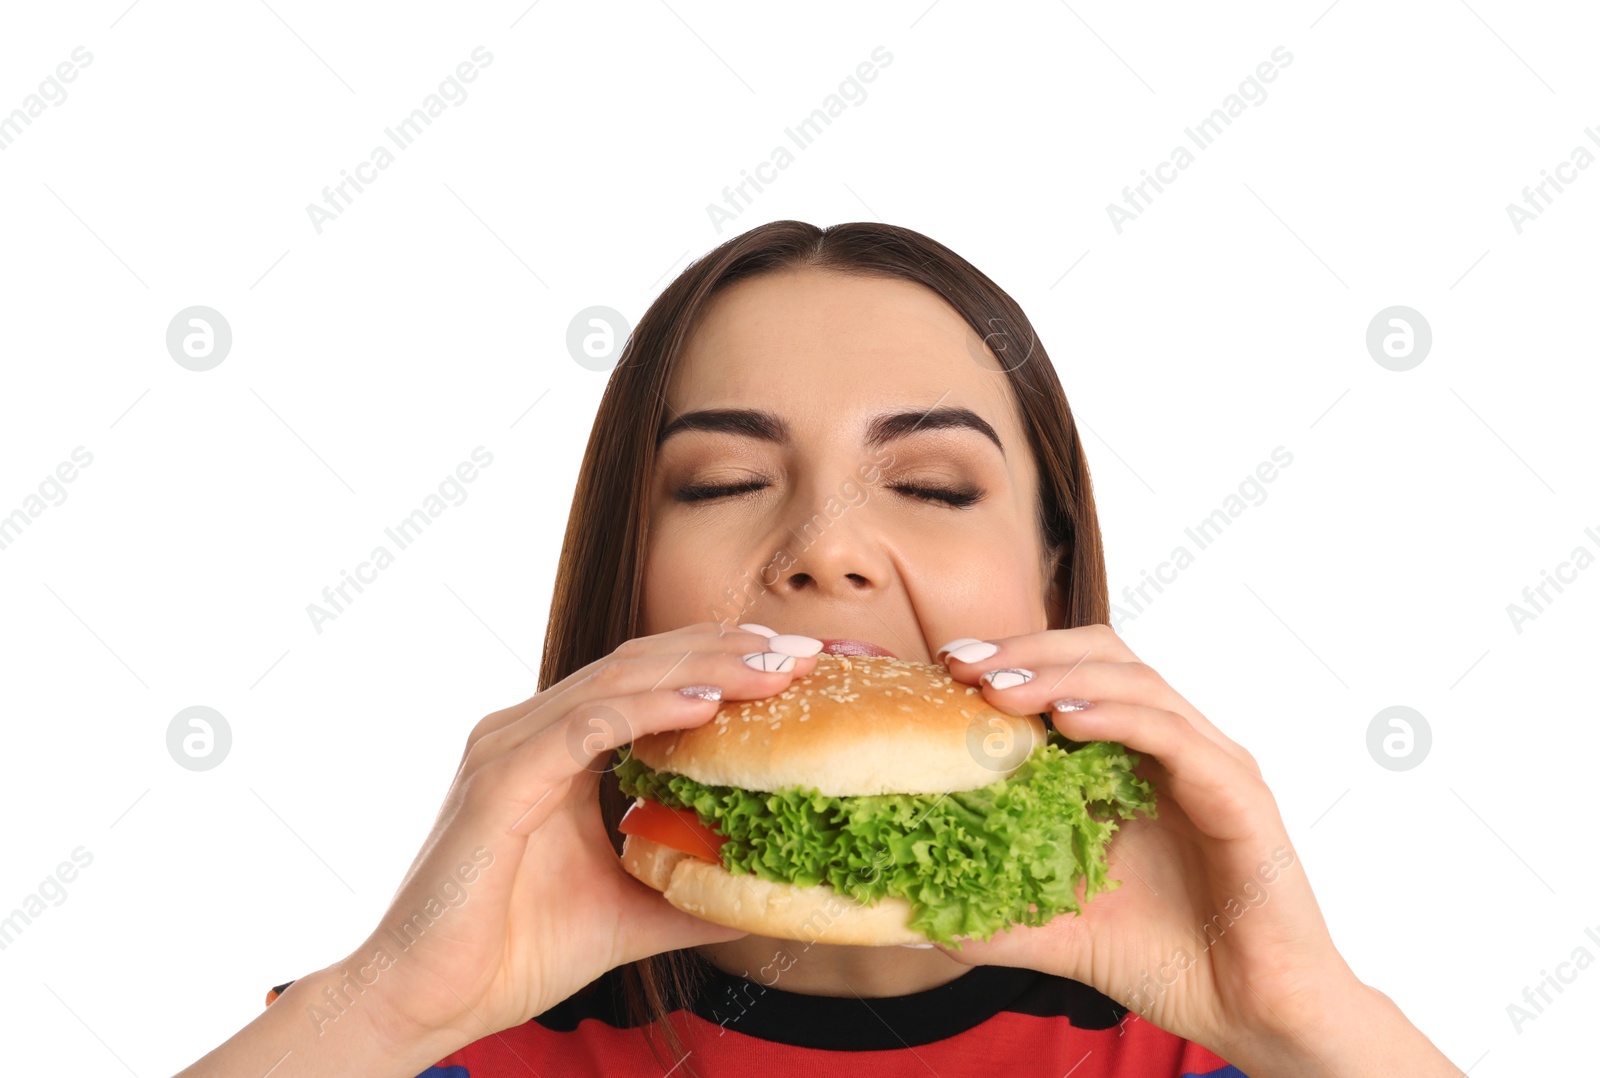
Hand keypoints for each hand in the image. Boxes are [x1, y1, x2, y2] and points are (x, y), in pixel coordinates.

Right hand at [332, 622, 820, 1053]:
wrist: (425, 1000)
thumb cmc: (508, 951)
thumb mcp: (627, 911)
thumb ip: (690, 889)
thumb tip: (766, 894)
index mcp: (557, 747)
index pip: (651, 679)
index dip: (723, 661)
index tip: (798, 664)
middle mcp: (531, 731)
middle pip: (644, 663)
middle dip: (729, 649)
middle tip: (805, 650)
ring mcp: (510, 748)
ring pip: (620, 681)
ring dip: (704, 667)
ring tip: (774, 667)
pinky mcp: (499, 781)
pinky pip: (583, 728)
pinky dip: (647, 710)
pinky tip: (705, 704)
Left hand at [932, 624, 1356, 1057]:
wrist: (1252, 1015)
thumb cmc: (1167, 961)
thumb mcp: (1057, 929)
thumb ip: (993, 912)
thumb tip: (910, 916)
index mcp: (1132, 760)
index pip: (1072, 676)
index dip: (1012, 661)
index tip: (947, 666)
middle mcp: (1174, 747)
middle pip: (1102, 657)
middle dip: (1028, 652)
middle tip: (962, 663)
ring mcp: (1210, 764)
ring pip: (1136, 682)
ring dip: (1061, 677)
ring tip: (999, 690)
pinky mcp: (1239, 796)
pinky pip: (1176, 736)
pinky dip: (1119, 717)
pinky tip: (1067, 719)